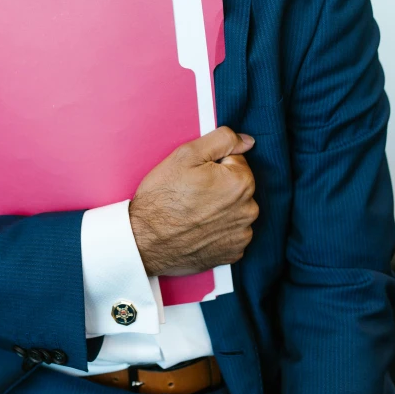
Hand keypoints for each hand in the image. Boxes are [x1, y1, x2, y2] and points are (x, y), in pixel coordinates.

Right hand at [129, 127, 258, 276]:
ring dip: (221, 208)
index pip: (235, 161)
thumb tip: (247, 140)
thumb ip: (222, 140)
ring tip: (194, 213)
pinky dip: (219, 230)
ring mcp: (242, 234)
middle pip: (237, 186)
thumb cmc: (162, 197)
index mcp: (241, 182)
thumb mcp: (185, 155)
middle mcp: (249, 209)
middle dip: (219, 186)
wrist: (145, 240)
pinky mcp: (234, 253)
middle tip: (192, 194)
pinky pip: (232, 233)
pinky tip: (199, 229)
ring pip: (236, 210)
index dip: (212, 165)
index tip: (195, 176)